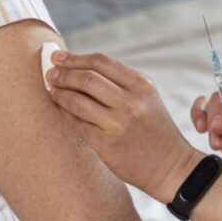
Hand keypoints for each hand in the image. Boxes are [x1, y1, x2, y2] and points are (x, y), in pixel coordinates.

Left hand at [46, 51, 201, 202]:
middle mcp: (131, 102)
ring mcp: (118, 124)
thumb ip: (120, 82)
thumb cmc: (154, 129)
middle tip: (50, 73)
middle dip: (63, 73)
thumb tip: (80, 67)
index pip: (101, 61)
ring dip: (59, 92)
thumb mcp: (146, 98)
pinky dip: (65, 113)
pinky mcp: (107, 144)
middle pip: (87, 78)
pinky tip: (60, 109)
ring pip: (78, 100)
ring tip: (52, 89)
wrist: (170, 166)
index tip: (59, 56)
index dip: (75, 57)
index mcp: (141, 85)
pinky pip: (78, 123)